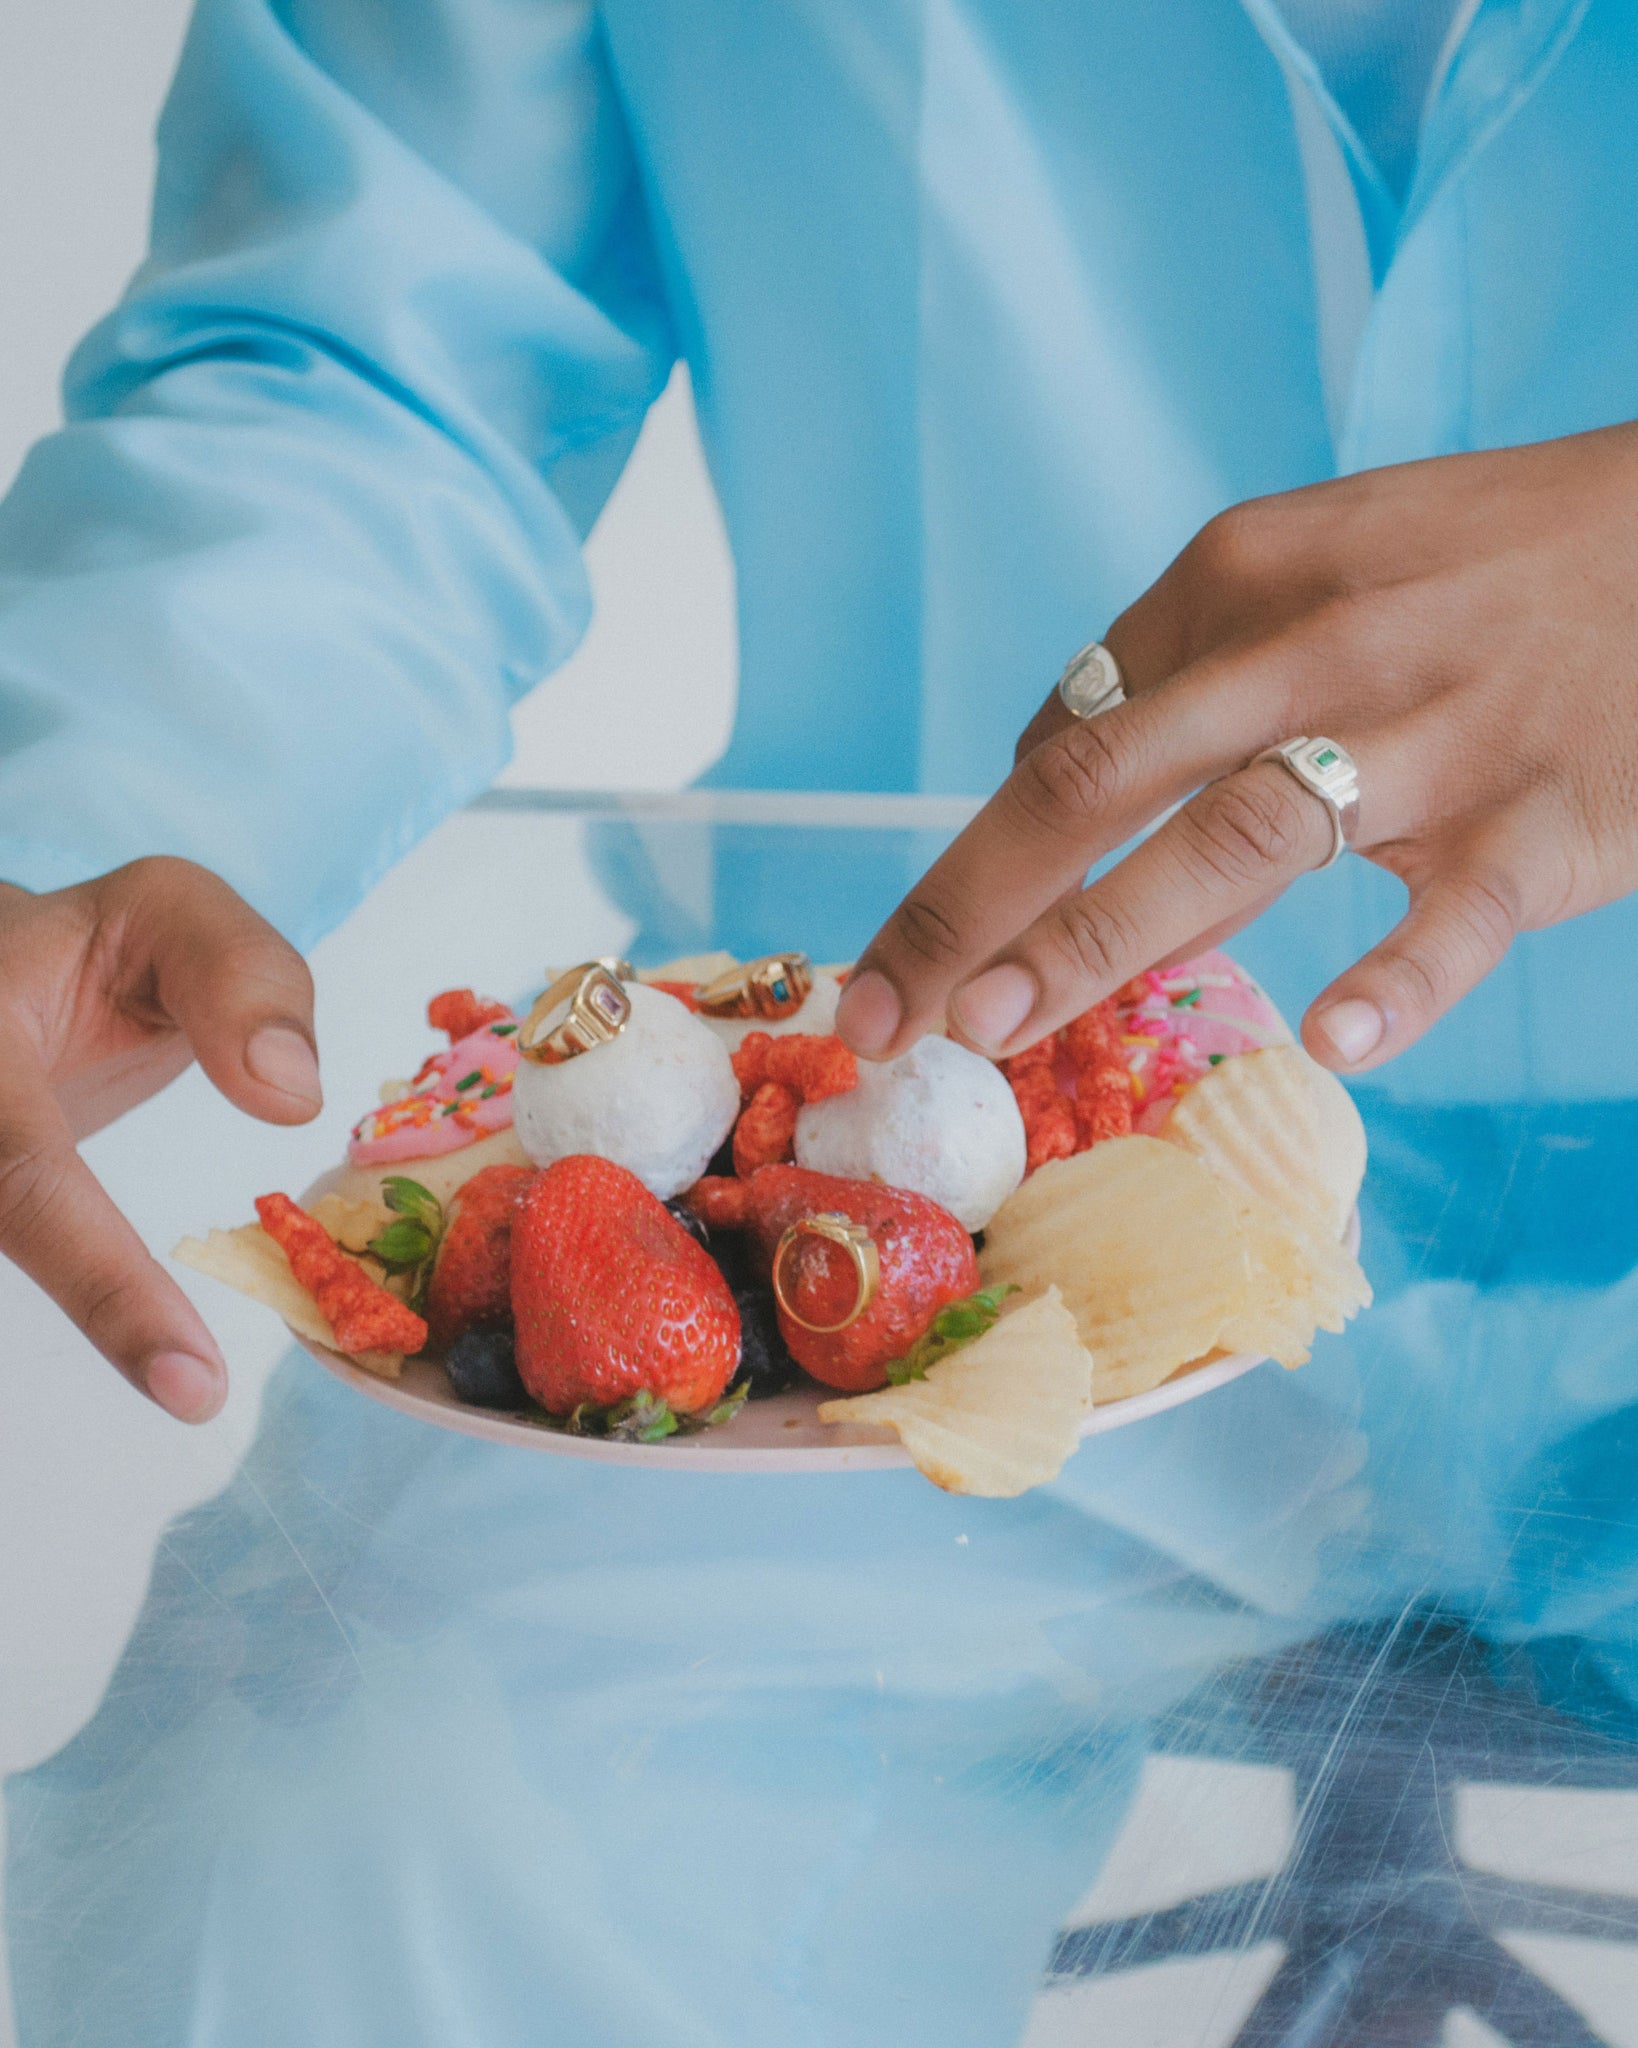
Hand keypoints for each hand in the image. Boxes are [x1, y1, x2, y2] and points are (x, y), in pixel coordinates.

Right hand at [0, 859, 320, 1420]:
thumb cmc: (89, 950)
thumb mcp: (173, 913)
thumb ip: (242, 977)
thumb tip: (288, 1095)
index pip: (19, 1174)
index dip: (102, 1286)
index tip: (190, 1381)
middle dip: (96, 1311)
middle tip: (195, 1392)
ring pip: (1, 1236)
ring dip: (92, 1314)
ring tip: (184, 1378)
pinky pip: (18, 1237)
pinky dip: (94, 1299)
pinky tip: (158, 1345)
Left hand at [837, 423, 1637, 1073]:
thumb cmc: (1480, 568)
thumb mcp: (1315, 569)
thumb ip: (1187, 677)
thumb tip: (1054, 785)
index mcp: (1238, 577)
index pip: (1069, 735)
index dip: (970, 858)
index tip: (904, 952)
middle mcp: (1310, 643)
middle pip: (1100, 783)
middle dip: (971, 906)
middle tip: (879, 1015)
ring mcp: (1430, 728)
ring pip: (1237, 837)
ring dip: (1097, 937)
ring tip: (993, 1028)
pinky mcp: (1545, 812)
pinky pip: (1460, 908)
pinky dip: (1401, 978)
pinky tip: (1335, 1040)